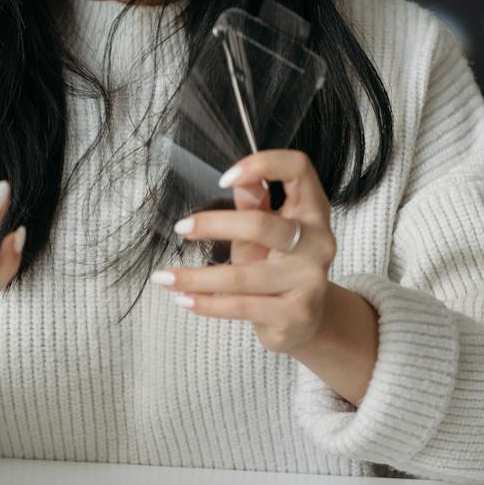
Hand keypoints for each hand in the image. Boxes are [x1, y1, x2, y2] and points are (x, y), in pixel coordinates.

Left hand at [158, 149, 336, 355]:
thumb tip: (238, 181)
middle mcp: (318, 242)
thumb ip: (255, 207)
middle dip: (214, 225)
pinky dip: (207, 304)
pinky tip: (185, 299)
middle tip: (181, 228)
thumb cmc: (279, 269)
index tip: (224, 178)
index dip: (263, 164)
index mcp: (313, 211)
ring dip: (196, 277)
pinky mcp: (296, 313)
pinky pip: (241, 306)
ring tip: (165, 277)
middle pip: (261, 225)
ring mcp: (310, 280)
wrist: (304, 320)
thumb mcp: (265, 235)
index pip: (299, 169)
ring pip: (242, 276)